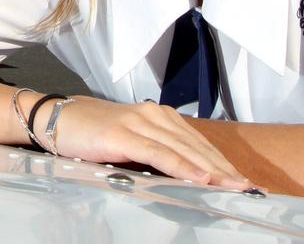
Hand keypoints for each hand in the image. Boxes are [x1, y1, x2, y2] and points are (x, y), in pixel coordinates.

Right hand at [47, 96, 250, 188]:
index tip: (242, 181)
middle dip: (224, 169)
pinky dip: (182, 166)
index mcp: (158, 116)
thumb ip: (155, 152)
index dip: (222, 162)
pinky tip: (199, 177)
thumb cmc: (90, 133)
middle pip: (196, 146)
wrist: (55, 119)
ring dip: (211, 170)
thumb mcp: (129, 141)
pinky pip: (159, 154)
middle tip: (248, 188)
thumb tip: (184, 175)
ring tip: (232, 186)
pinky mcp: (123, 135)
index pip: (197, 142)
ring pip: (183, 150)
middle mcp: (153, 115)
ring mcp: (138, 123)